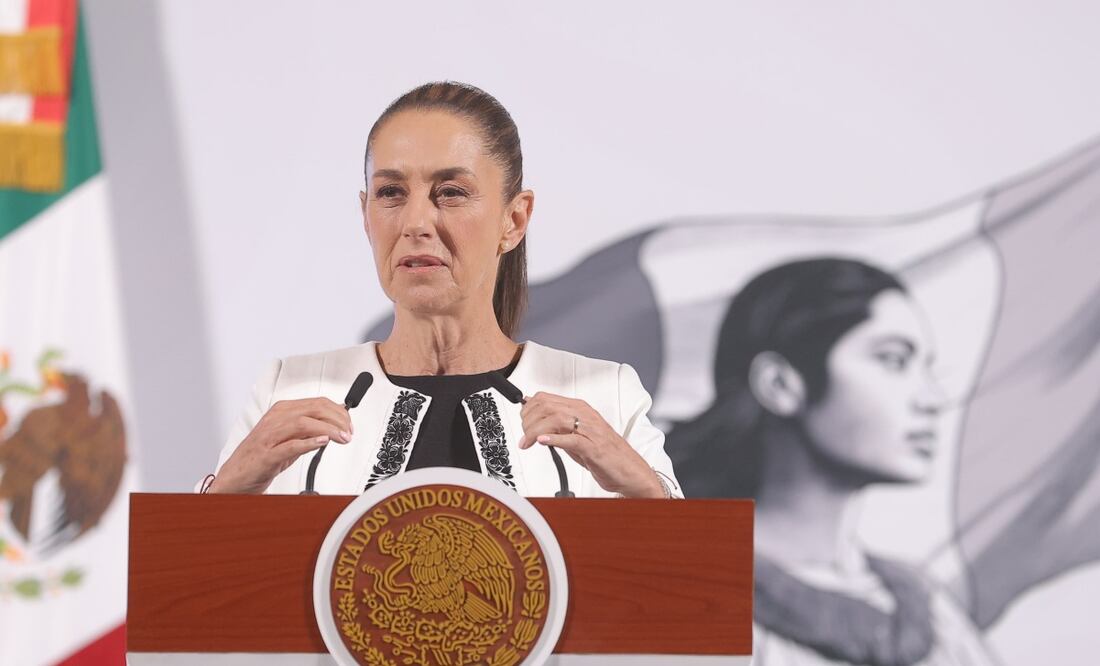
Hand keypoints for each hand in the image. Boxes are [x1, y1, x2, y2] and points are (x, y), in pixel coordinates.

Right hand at [208, 398, 352, 493]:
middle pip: (314, 409)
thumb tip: (336, 424)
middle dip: (337, 420)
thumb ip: (310, 429)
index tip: (349, 424)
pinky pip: (289, 445)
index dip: (338, 412)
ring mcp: (270, 436)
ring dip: (328, 430)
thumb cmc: (262, 456)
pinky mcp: (266, 455)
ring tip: (342, 438)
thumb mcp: (290, 438)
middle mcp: (276, 419)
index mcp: (282, 411)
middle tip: (349, 433)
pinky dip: (308, 443)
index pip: (317, 403)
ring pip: (304, 423)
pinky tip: (322, 443)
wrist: (236, 475)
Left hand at [517, 392, 663, 497]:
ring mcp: (590, 430)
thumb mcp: (576, 436)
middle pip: (546, 406)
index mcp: (580, 409)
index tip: (521, 423)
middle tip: (523, 436)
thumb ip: (557, 427)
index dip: (527, 409)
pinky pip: (571, 439)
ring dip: (535, 431)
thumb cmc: (605, 453)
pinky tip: (542, 442)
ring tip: (528, 442)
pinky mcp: (594, 448)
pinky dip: (554, 439)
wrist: (630, 470)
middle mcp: (585, 415)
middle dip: (527, 421)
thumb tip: (534, 421)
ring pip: (555, 419)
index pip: (545, 398)